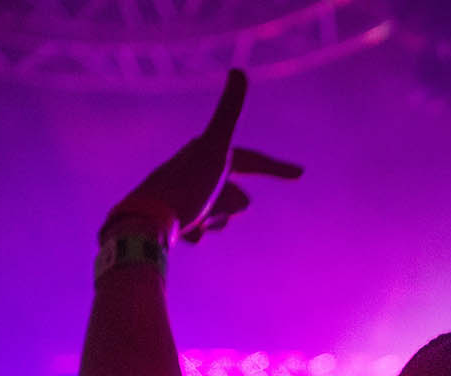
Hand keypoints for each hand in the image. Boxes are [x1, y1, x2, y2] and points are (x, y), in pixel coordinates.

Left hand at [105, 69, 303, 243]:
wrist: (150, 218)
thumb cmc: (187, 183)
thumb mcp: (215, 147)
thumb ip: (229, 110)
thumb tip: (238, 69)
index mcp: (205, 153)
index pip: (250, 160)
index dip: (275, 168)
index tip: (301, 174)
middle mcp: (193, 172)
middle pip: (234, 194)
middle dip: (230, 204)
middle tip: (218, 205)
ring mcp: (185, 196)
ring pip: (219, 214)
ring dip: (214, 219)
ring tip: (198, 218)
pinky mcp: (174, 219)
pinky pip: (199, 229)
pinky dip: (197, 230)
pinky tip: (187, 230)